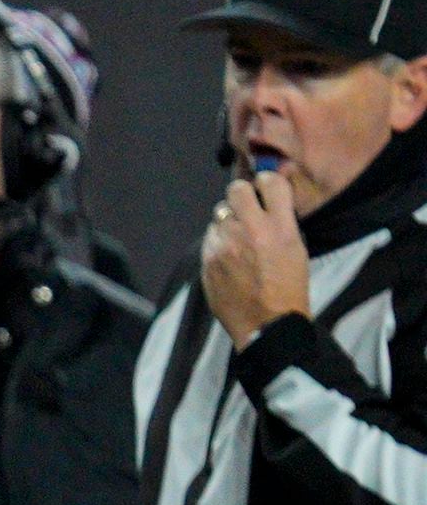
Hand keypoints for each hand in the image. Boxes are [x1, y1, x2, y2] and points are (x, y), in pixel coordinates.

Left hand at [201, 168, 313, 345]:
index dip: (267, 181)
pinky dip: (218, 241)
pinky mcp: (207, 259)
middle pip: (236, 189)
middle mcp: (250, 230)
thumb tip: (272, 193)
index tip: (265, 187)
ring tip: (239, 238)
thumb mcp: (296, 249)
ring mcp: (225, 244)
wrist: (267, 323)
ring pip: (219, 214)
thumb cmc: (289, 287)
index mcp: (279, 227)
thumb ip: (282, 219)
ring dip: (229, 221)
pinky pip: (210, 237)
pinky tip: (228, 257)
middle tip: (246, 207)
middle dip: (241, 195)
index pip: (270, 182)